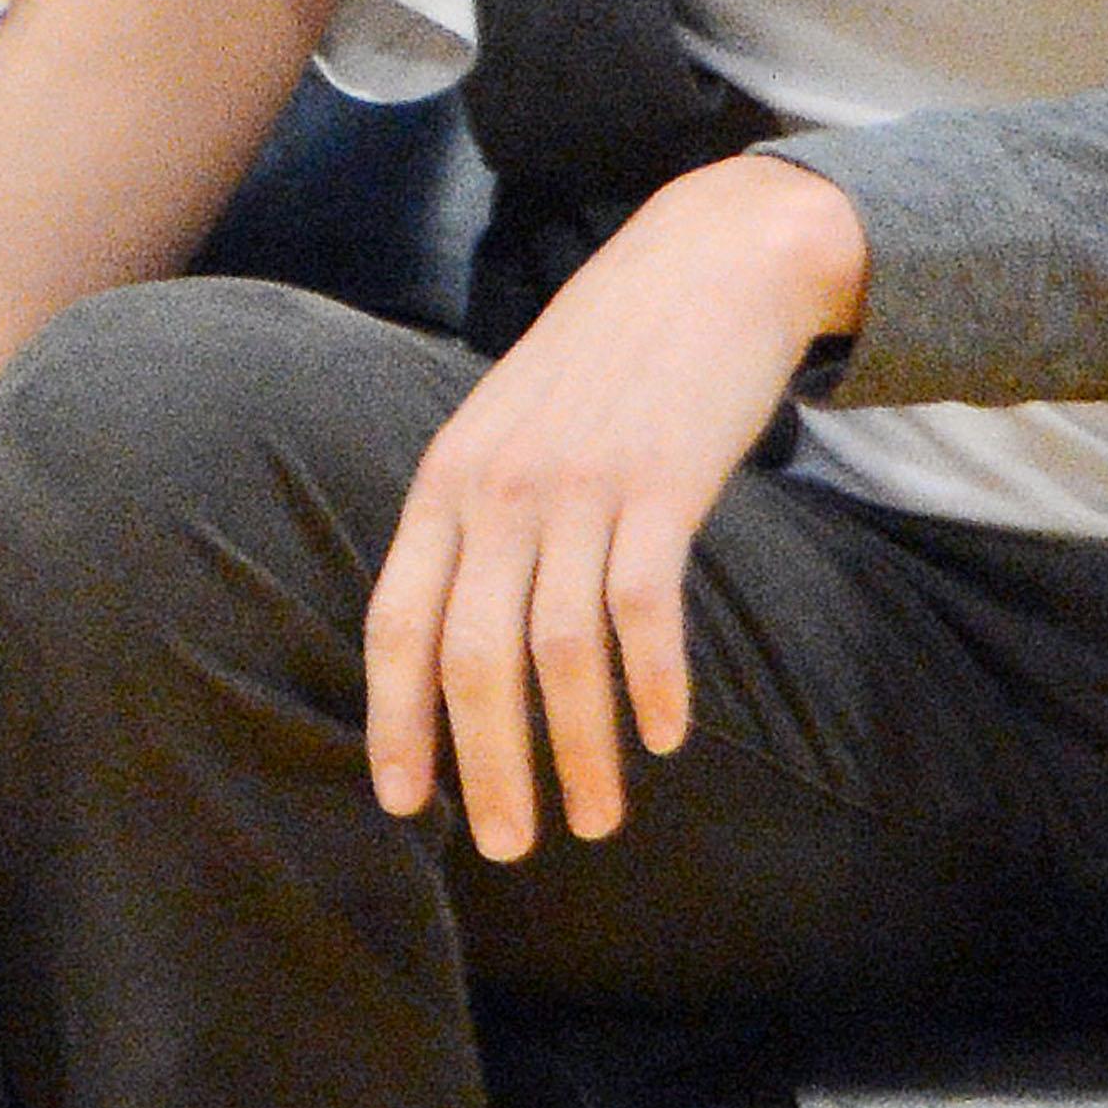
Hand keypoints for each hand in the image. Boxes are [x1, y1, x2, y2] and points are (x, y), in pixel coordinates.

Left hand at [365, 152, 867, 858]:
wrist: (711, 259)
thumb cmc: (609, 358)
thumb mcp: (511, 424)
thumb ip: (477, 514)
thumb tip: (456, 632)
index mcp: (446, 479)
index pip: (397, 622)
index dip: (396, 722)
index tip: (406, 806)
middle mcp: (497, 485)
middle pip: (472, 657)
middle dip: (487, 766)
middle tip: (513, 848)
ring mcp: (578, 482)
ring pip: (559, 651)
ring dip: (577, 750)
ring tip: (595, 822)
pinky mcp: (660, 481)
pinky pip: (643, 607)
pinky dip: (652, 684)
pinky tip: (666, 738)